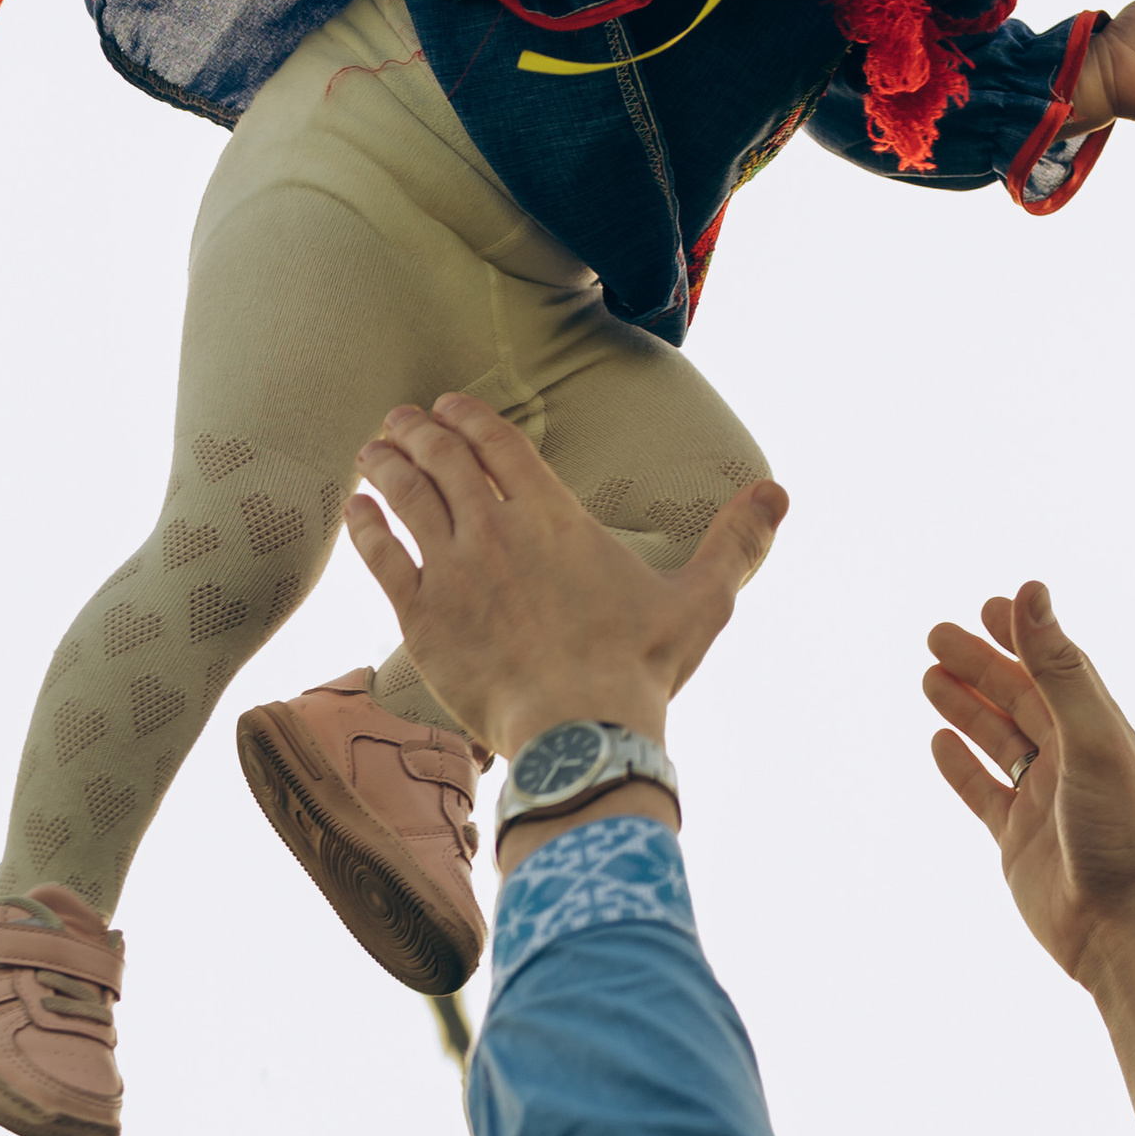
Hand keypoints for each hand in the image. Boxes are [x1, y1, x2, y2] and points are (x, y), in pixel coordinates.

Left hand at [344, 392, 786, 773]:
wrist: (578, 730)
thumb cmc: (640, 668)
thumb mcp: (702, 601)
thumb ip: (735, 543)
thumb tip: (779, 493)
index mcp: (555, 518)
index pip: (499, 445)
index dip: (468, 418)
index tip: (448, 405)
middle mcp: (497, 531)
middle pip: (444, 460)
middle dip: (418, 432)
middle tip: (401, 420)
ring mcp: (454, 573)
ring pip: (406, 498)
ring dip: (385, 465)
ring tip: (372, 450)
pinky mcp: (423, 618)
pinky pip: (382, 558)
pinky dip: (365, 526)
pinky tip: (356, 511)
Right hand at [924, 587, 1134, 1135]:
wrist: (1121, 928)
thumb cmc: (1118, 832)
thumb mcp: (1087, 736)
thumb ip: (1056, 666)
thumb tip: (1029, 589)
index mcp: (1097, 730)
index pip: (1055, 667)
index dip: (1024, 636)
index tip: (990, 605)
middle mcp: (1071, 760)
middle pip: (1018, 699)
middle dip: (979, 665)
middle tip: (935, 634)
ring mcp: (1043, 802)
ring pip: (997, 741)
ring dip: (965, 708)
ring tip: (927, 677)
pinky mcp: (1018, 842)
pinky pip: (983, 792)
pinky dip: (960, 766)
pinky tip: (937, 742)